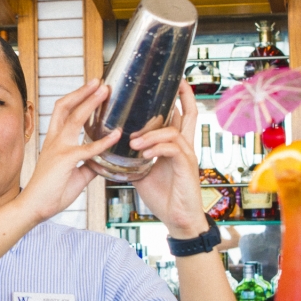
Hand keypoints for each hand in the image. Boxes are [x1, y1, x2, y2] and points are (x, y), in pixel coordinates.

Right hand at [19, 78, 119, 222]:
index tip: (91, 89)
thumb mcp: (75, 175)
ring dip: (91, 102)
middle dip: (82, 92)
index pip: (63, 112)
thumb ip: (89, 164)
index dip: (77, 97)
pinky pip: (88, 148)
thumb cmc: (51, 192)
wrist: (34, 207)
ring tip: (105, 90)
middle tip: (99, 81)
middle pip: (65, 106)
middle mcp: (54, 140)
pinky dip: (104, 140)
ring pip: (75, 118)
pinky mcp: (65, 160)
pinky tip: (116, 134)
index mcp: (54, 141)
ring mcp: (59, 148)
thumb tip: (104, 160)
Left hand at [130, 80, 209, 238]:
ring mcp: (187, 156)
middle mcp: (184, 146)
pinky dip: (156, 147)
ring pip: (172, 132)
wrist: (177, 220)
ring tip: (133, 141)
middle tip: (173, 81)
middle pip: (189, 114)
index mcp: (174, 145)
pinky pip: (172, 149)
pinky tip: (143, 153)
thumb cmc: (162, 196)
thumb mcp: (143, 172)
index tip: (170, 82)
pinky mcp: (187, 167)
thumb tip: (112, 148)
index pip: (178, 115)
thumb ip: (134, 157)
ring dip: (151, 133)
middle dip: (182, 96)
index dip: (177, 98)